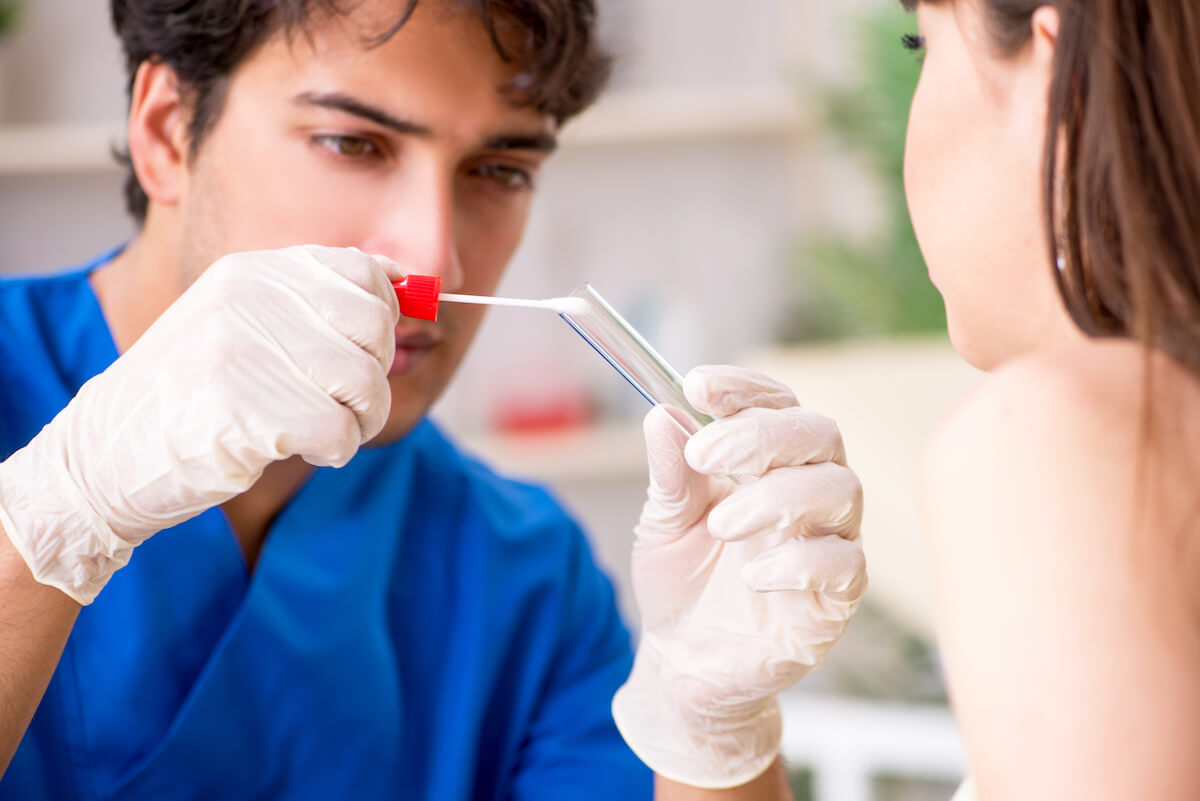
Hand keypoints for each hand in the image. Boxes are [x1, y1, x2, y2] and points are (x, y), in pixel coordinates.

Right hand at [0, 245, 400, 603]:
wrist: (105, 456)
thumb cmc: (189, 397)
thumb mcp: (239, 323)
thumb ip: (309, 305)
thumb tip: (402, 289)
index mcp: (253, 273)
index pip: (363, 272)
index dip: (381, 317)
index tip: (363, 350)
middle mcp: (250, 301)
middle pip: (375, 330)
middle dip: (374, 377)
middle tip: (345, 403)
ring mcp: (244, 353)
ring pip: (366, 385)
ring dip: (358, 421)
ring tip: (320, 430)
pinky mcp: (245, 412)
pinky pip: (340, 431)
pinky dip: (334, 450)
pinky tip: (301, 449)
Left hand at [612, 365, 866, 788]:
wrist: (685, 665)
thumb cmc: (681, 584)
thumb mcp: (661, 524)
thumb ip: (670, 474)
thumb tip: (662, 414)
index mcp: (766, 462)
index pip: (776, 403)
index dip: (744, 388)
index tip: (696, 385)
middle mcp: (806, 490)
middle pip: (819, 433)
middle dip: (762, 435)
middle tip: (703, 455)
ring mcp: (827, 541)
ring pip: (841, 489)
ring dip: (777, 496)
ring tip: (721, 526)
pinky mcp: (837, 598)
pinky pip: (846, 564)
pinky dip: (800, 562)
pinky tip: (752, 575)